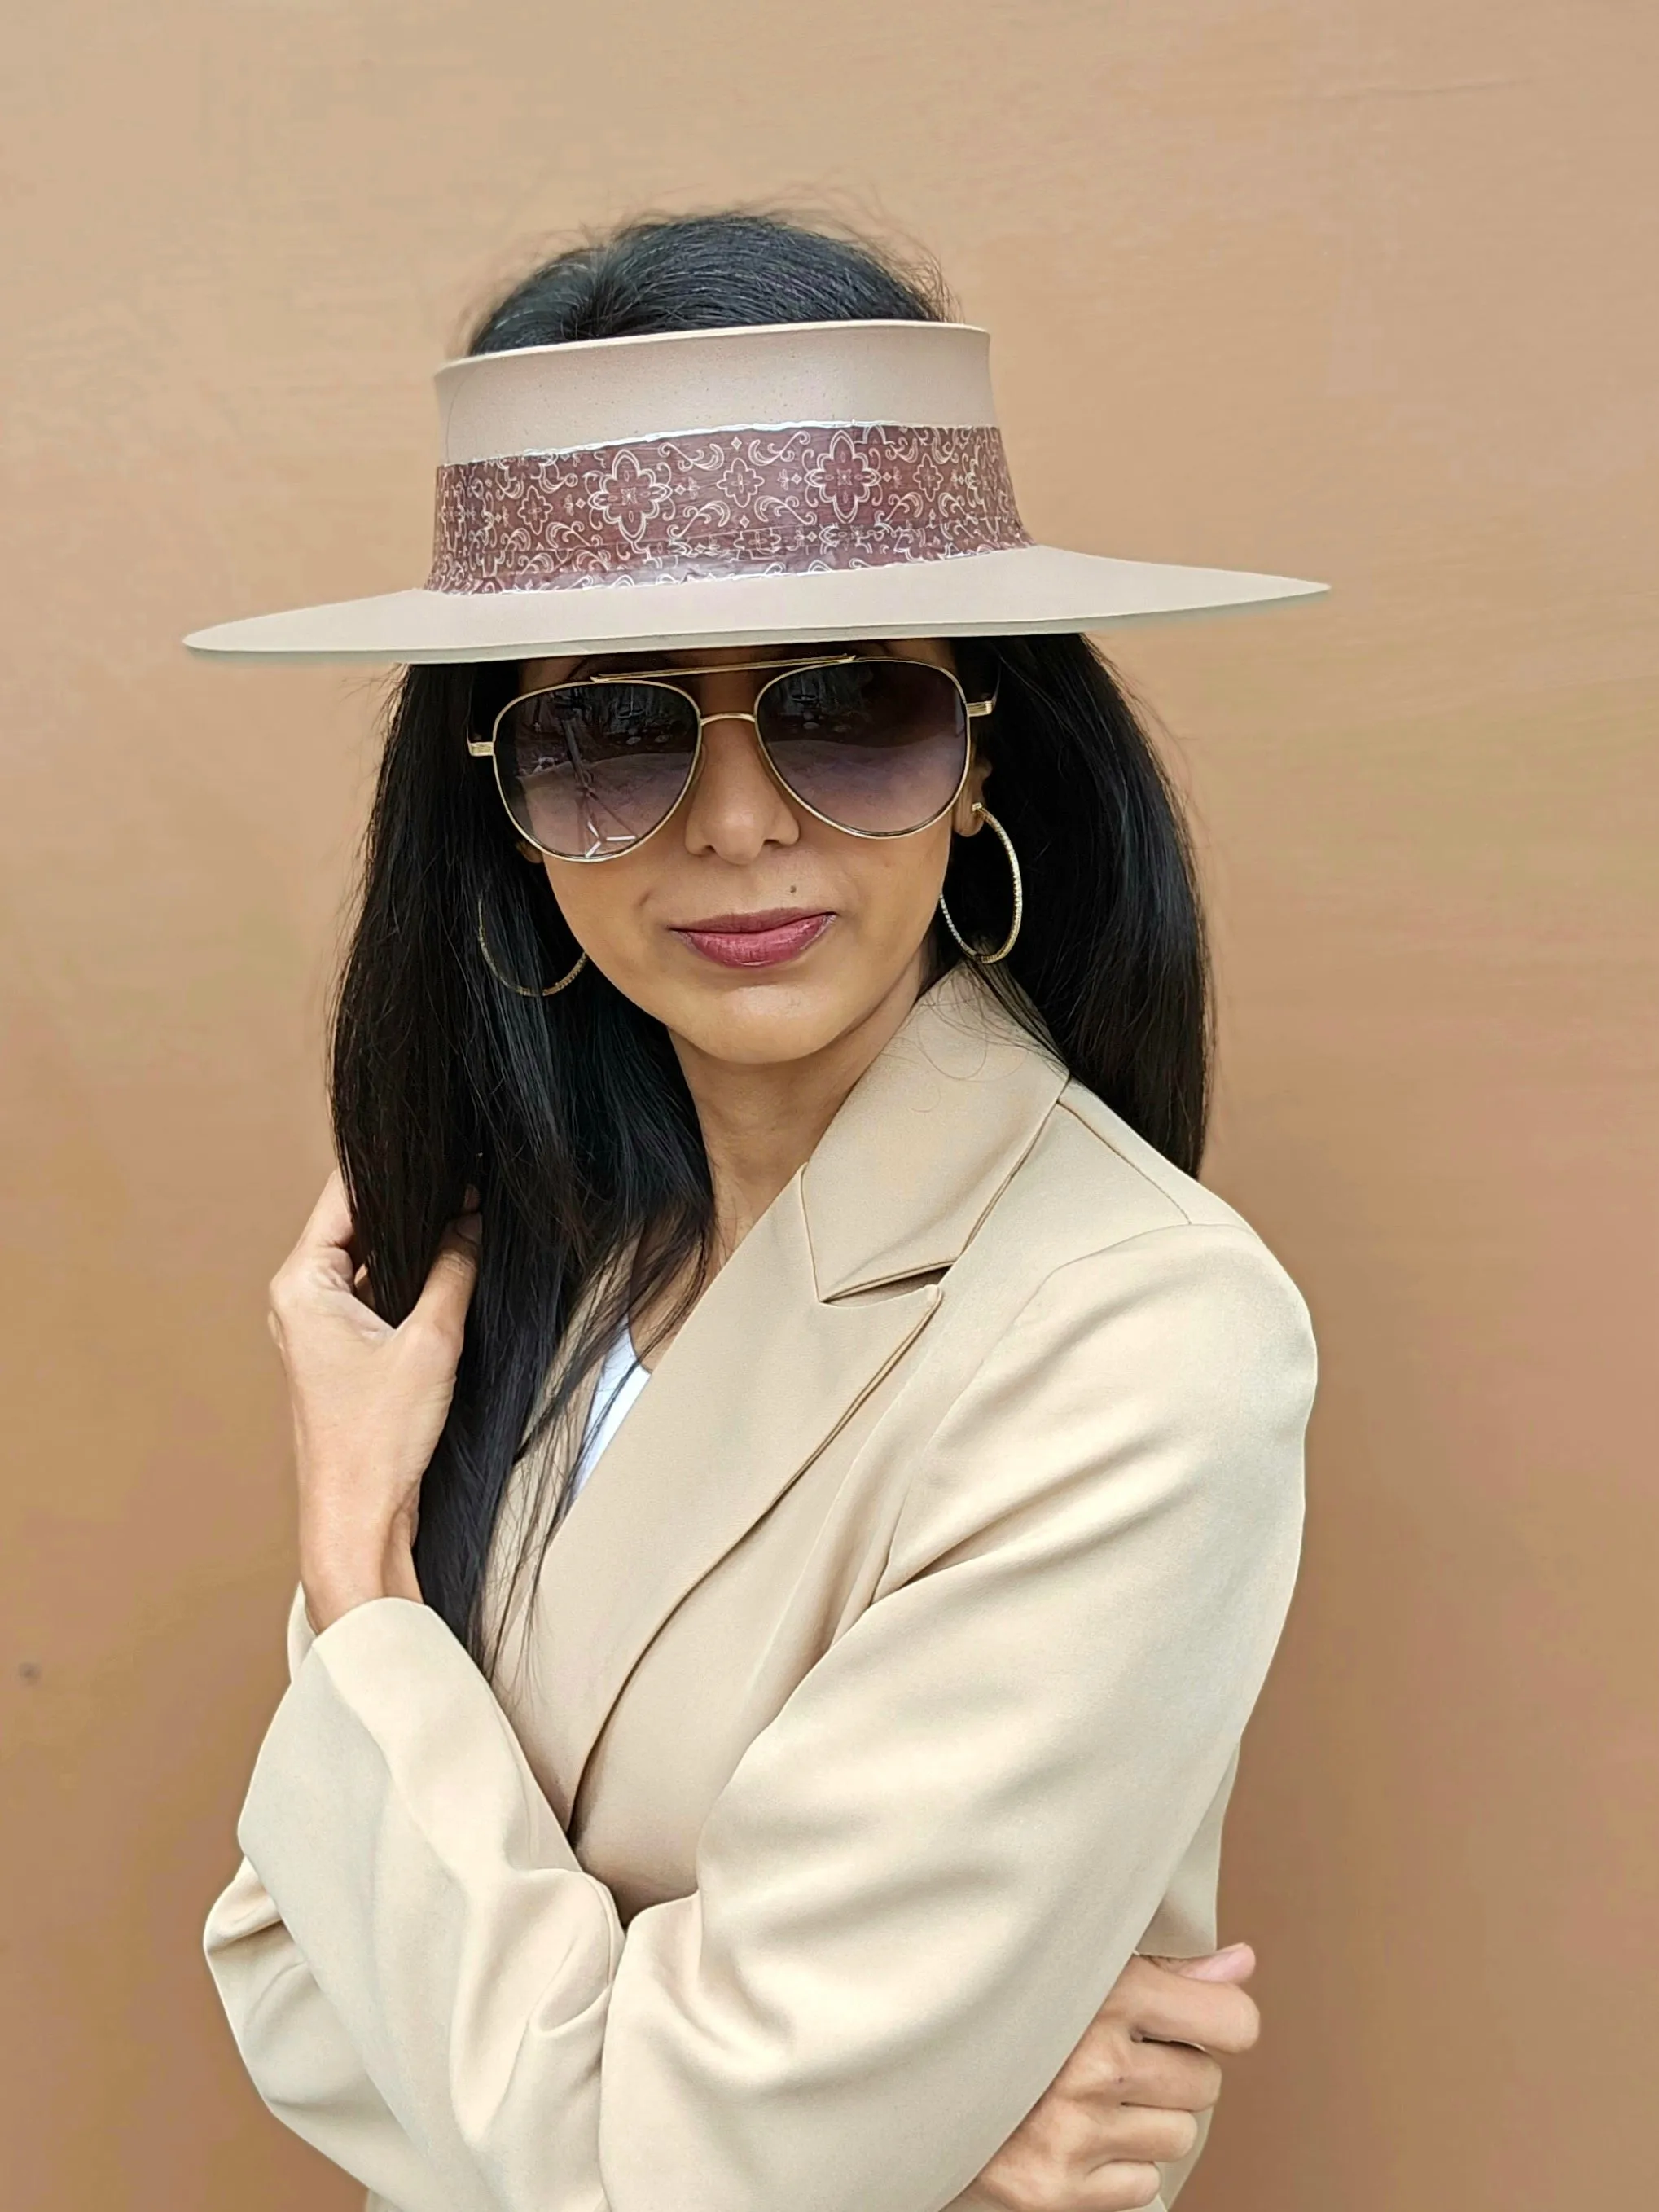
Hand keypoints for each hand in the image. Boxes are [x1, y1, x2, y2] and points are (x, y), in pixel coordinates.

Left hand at [266, 1169, 480, 1633]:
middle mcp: (301, 1299)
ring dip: (417, 1245)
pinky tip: (455, 1273)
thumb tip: (472, 1219)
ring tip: (469, 1222)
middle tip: (471, 1182)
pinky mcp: (346, 1354)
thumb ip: (454, 1268)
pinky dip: (414, 1282)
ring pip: (374, 1260)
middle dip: (415, 1204)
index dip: (397, 1166)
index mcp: (301, 1284)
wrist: (359, 1520)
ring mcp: (321, 1328)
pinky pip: (381, 1296)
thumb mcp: (430, 1341)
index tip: (444, 1147)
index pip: (346, 1194)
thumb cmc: (375, 1442)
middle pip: (360, 1224)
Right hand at [960, 1944, 1260, 2211]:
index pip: (1233, 2022)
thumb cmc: (1002, 2009)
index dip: (1222, 2022)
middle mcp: (1092, 2062)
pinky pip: (1144, 2185)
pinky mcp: (1058, 2190)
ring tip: (1088, 2094)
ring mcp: (1075, 2132)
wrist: (910, 2080)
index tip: (1199, 2020)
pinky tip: (1074, 2134)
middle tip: (1114, 2057)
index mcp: (1102, 1990)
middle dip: (1171, 2073)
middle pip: (1206, 2083)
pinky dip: (1118, 2169)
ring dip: (1145, 2122)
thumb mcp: (1077, 1968)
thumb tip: (1243, 1962)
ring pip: (1179, 2136)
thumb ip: (1165, 1970)